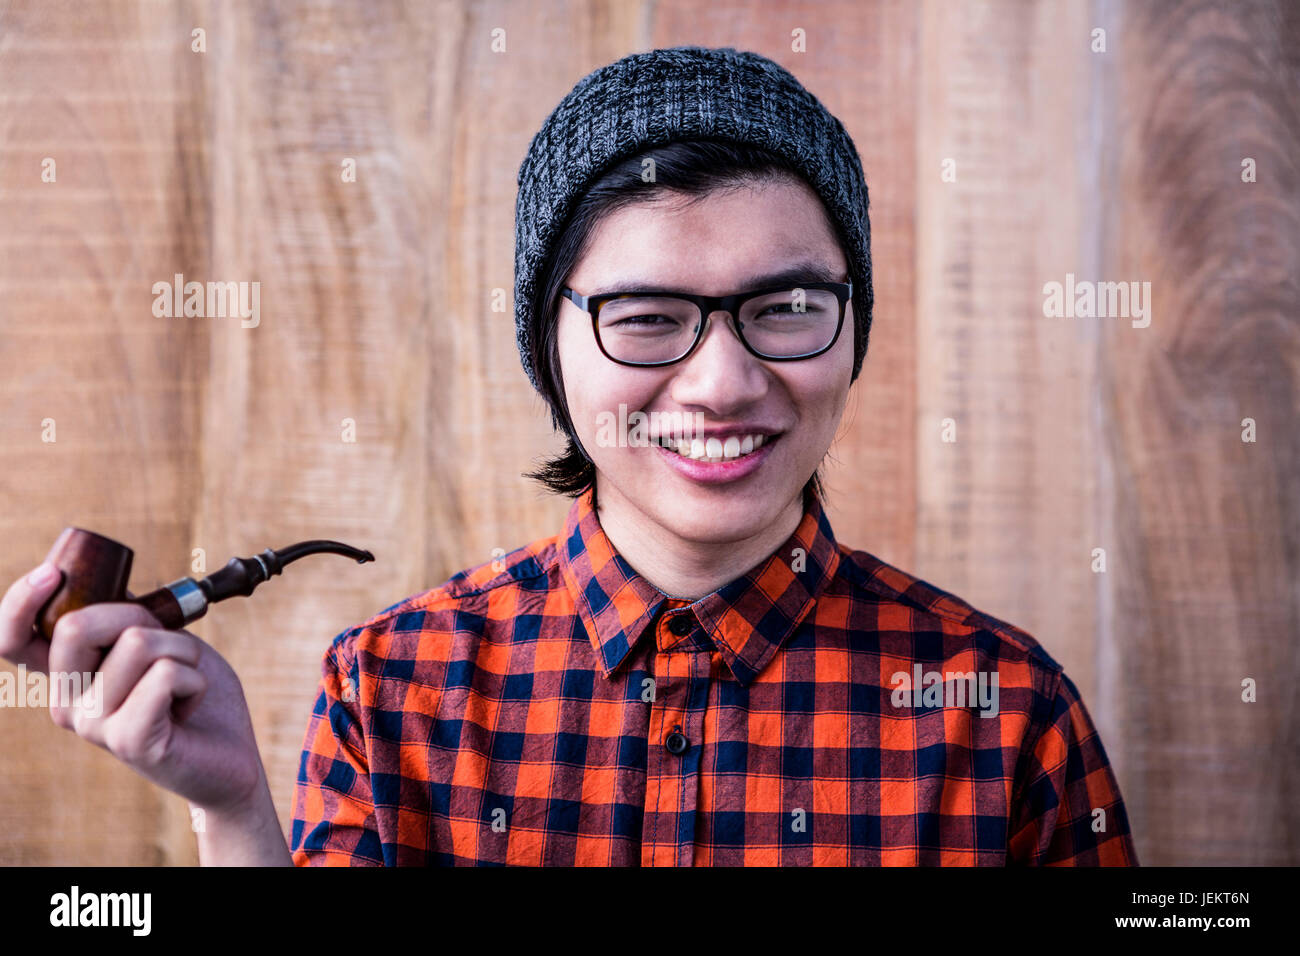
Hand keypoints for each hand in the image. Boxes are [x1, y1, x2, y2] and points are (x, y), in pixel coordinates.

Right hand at [1, 562, 265, 816]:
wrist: (230, 756)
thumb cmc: (191, 693)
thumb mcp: (156, 641)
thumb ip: (121, 619)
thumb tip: (98, 574)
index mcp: (67, 676)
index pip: (11, 639)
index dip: (19, 601)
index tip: (52, 573)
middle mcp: (68, 703)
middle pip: (78, 625)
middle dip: (140, 616)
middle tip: (169, 648)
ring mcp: (93, 724)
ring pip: (138, 643)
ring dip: (183, 650)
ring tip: (185, 683)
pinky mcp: (128, 740)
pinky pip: (166, 674)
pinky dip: (195, 678)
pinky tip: (190, 705)